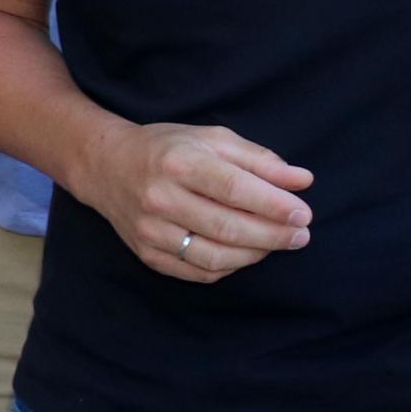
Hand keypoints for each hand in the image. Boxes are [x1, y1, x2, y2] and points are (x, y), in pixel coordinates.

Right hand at [84, 120, 313, 281]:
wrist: (107, 167)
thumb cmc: (167, 149)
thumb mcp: (212, 139)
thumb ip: (259, 159)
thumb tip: (302, 181)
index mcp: (178, 163)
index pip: (234, 189)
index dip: (273, 205)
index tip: (303, 214)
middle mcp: (160, 198)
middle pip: (227, 227)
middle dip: (273, 235)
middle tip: (301, 235)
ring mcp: (151, 231)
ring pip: (214, 256)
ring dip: (254, 254)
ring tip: (276, 244)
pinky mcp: (147, 254)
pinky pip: (197, 271)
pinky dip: (229, 266)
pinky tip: (245, 253)